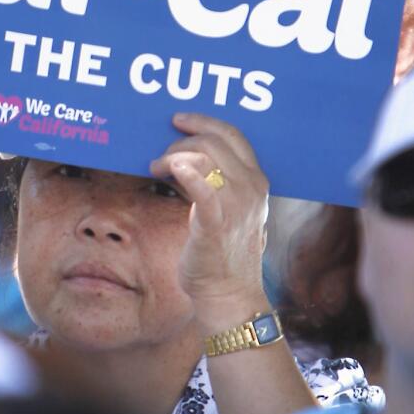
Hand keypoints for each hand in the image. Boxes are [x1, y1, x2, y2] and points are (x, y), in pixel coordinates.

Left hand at [148, 113, 269, 330]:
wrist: (228, 293)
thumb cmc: (221, 250)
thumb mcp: (228, 208)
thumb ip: (215, 181)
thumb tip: (182, 157)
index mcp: (256, 181)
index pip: (233, 135)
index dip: (204, 121)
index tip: (178, 120)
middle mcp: (251, 189)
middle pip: (213, 142)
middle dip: (180, 142)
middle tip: (160, 159)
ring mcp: (236, 206)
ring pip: (202, 158)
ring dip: (172, 157)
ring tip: (156, 170)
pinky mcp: (215, 225)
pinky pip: (204, 191)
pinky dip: (187, 174)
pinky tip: (171, 169)